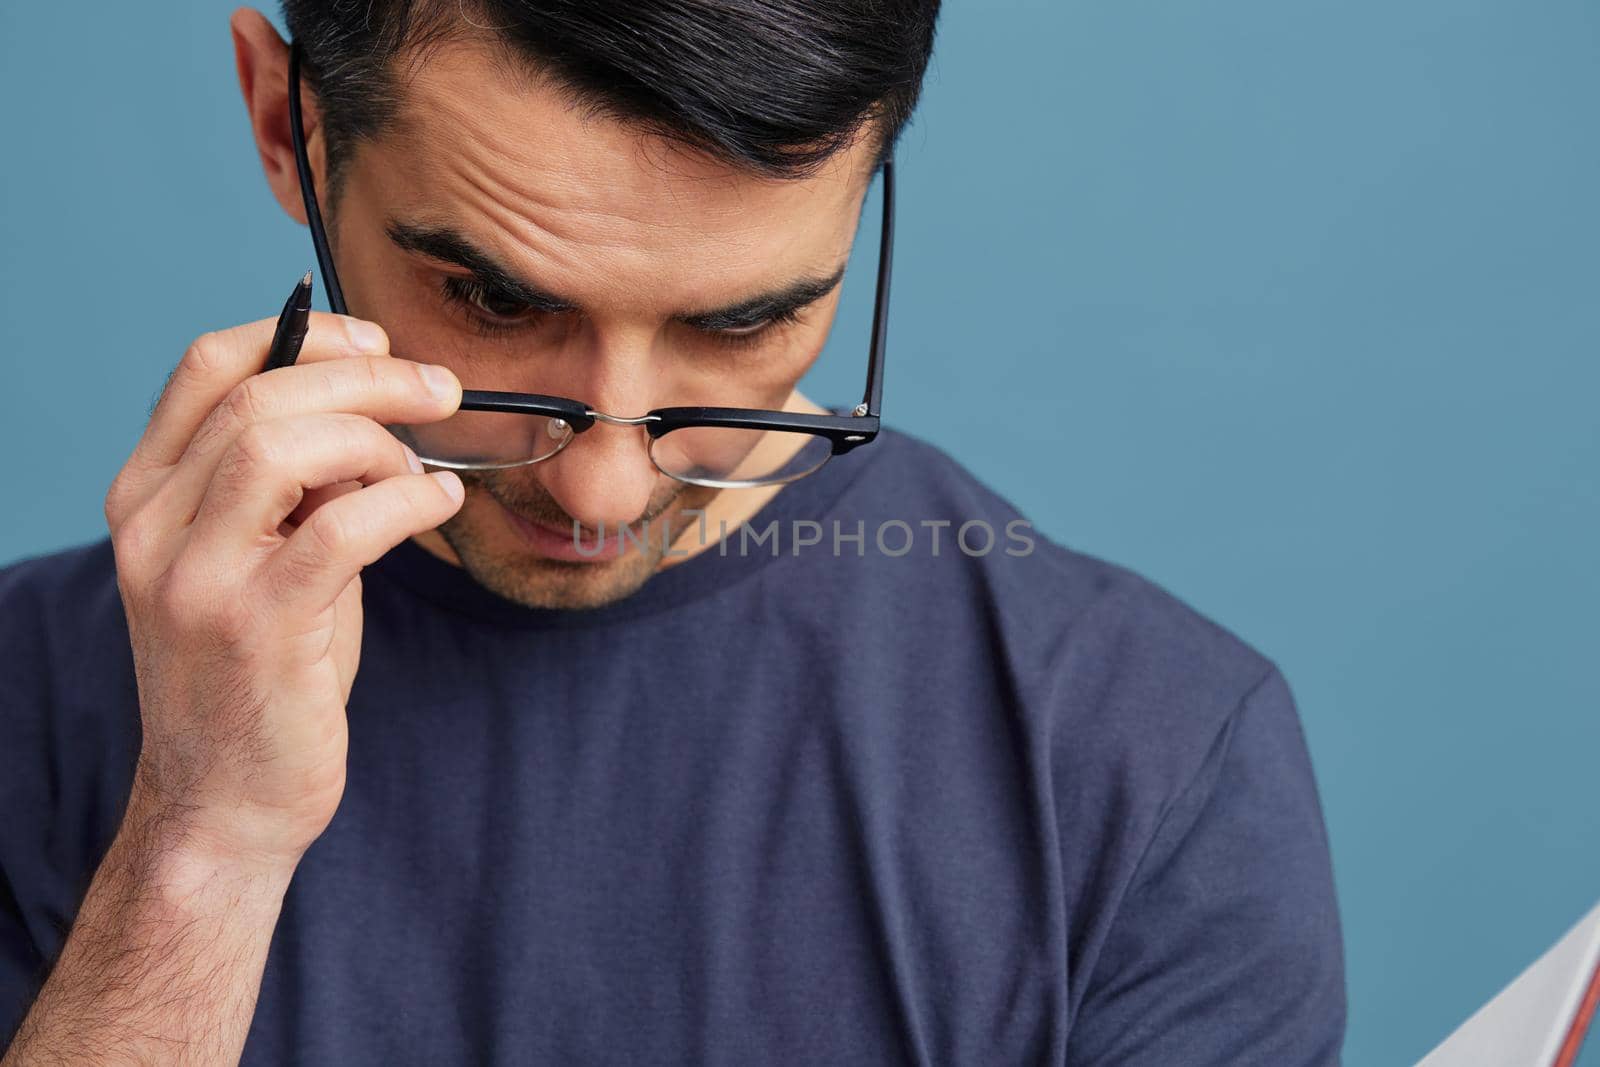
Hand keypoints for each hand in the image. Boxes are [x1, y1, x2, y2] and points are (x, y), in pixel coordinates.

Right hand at [103, 312, 462, 867]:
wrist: (225, 801)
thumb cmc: (259, 675)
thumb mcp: (260, 561)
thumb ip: (298, 490)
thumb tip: (376, 418)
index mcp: (147, 497)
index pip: (207, 368)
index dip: (301, 335)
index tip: (373, 339)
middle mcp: (154, 528)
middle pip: (259, 397)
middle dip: (367, 376)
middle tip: (438, 389)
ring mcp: (196, 578)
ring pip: (284, 447)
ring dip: (378, 439)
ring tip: (421, 470)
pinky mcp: (256, 627)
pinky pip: (342, 527)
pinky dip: (406, 500)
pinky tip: (440, 504)